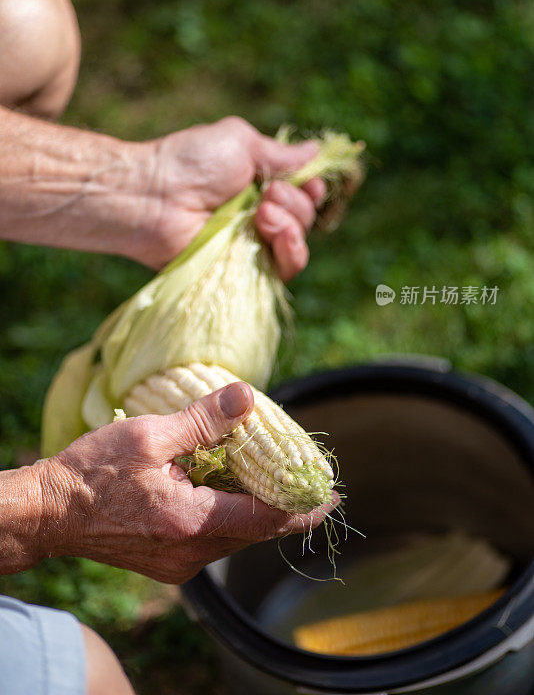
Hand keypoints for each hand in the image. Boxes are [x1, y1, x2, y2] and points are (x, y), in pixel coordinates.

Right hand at [36, 382, 336, 583]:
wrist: (49, 513)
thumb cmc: (93, 472)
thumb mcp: (150, 435)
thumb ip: (203, 421)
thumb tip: (247, 397)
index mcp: (191, 521)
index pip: (265, 520)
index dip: (303, 508)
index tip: (332, 496)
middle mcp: (190, 552)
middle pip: (255, 532)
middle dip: (286, 509)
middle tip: (312, 485)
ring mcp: (178, 564)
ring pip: (235, 538)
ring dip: (258, 512)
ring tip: (276, 482)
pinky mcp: (168, 563)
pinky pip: (214, 541)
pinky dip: (231, 517)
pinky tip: (232, 492)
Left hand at [131, 116, 325, 277]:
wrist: (155, 197)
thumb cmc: (191, 163)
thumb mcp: (241, 143)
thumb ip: (280, 154)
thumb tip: (317, 151)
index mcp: (258, 185)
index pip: (303, 193)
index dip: (311, 188)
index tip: (308, 182)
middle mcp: (258, 217)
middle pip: (305, 218)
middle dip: (295, 202)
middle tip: (267, 194)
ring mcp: (251, 246)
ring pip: (298, 245)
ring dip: (292, 224)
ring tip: (262, 212)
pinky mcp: (244, 272)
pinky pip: (284, 270)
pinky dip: (289, 250)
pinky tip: (273, 232)